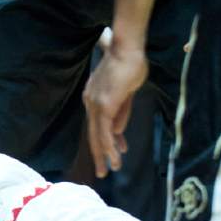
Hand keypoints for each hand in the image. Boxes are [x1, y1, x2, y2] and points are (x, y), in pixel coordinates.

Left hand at [82, 41, 147, 177]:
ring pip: (98, 136)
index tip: (112, 154)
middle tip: (102, 171)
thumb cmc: (130, 64)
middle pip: (93, 134)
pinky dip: (108, 145)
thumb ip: (121, 112)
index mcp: (94, 98)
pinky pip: (104, 131)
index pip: (98, 126)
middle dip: (99, 155)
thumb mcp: (126, 93)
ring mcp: (95, 104)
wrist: (127, 48)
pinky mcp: (104, 105)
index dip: (106, 142)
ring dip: (104, 154)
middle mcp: (90, 103)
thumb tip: (118, 133)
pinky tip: (113, 156)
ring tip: (110, 169)